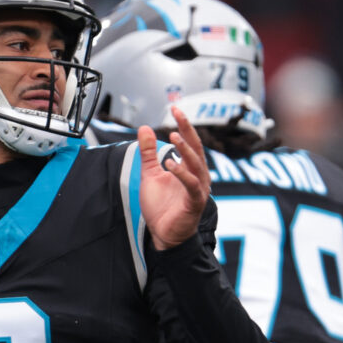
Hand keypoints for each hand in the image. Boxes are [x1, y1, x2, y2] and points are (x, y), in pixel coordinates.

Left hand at [139, 107, 209, 250]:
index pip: (189, 142)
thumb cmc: (161, 206)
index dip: (184, 124)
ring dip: (186, 150)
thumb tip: (144, 128)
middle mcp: (197, 176)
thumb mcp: (149, 174)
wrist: (164, 235)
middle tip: (178, 113)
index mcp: (189, 168)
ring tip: (174, 136)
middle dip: (188, 130)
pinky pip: (191, 185)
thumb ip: (149, 153)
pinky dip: (182, 174)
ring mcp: (198, 189)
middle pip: (196, 148)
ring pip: (196, 164)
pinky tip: (170, 164)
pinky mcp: (194, 202)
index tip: (175, 108)